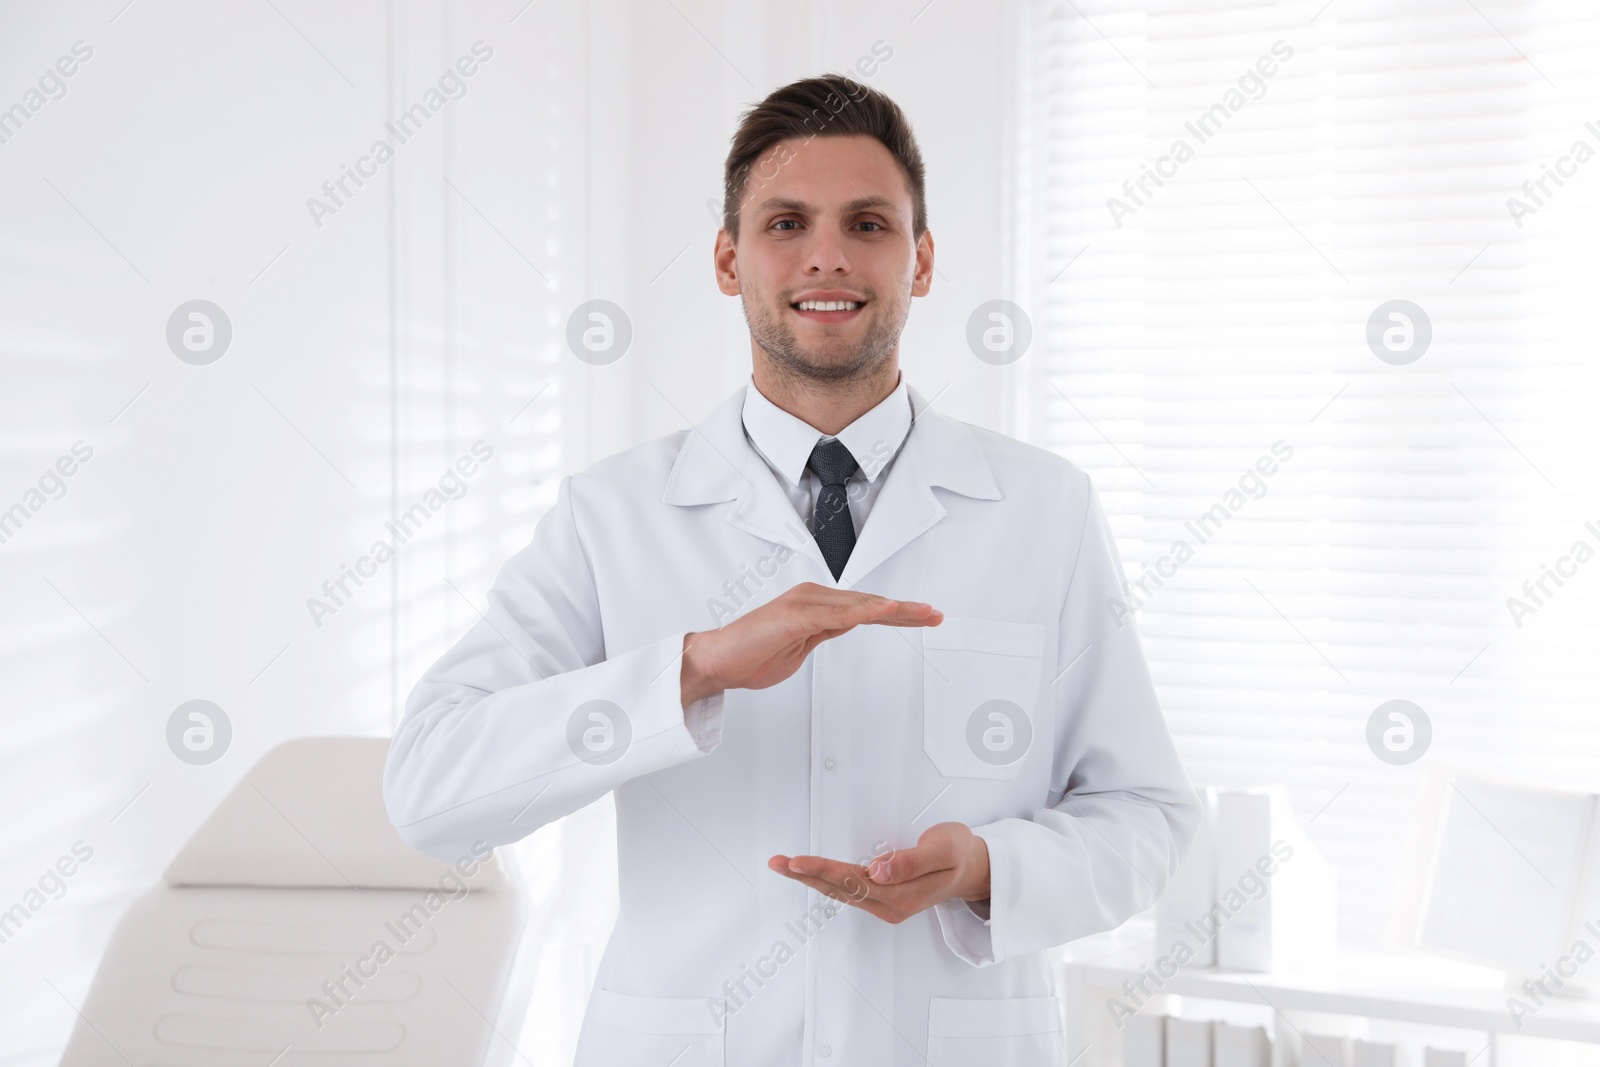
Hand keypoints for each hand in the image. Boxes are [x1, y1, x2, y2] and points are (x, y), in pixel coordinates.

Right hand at [680, 581, 940, 707]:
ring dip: (892, 609)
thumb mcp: (800, 646)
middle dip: (905, 610)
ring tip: (921, 613)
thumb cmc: (750, 655)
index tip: (923, 617)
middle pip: (869, 603)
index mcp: (814, 606)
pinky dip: (863, 613)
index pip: (865, 608)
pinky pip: (836, 614)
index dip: (897, 612)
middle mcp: (812, 598)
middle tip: (935, 614)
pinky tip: (884, 612)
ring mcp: (804, 604)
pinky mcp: (795, 615)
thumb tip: (846, 626)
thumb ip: (823, 632)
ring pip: (858, 605)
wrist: (716, 661)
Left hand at [767, 822, 990, 924]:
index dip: (823, 871)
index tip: (797, 861)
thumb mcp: (943, 849)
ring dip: (811, 879)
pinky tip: (810, 875)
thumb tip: (878, 870)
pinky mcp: (885, 898)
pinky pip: (849, 891)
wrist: (974, 867)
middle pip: (840, 890)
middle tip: (777, 862)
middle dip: (806, 876)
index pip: (854, 882)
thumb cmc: (959, 853)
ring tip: (784, 866)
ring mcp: (887, 904)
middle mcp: (891, 904)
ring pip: (841, 892)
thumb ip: (911, 861)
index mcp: (903, 895)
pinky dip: (826, 880)